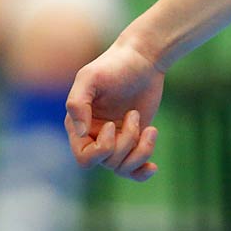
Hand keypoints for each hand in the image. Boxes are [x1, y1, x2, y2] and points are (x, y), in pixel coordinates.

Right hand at [65, 38, 164, 181]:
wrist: (143, 58)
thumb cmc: (113, 65)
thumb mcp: (90, 77)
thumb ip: (77, 103)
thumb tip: (83, 133)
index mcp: (78, 127)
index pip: (84, 158)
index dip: (102, 149)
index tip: (113, 125)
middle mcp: (95, 137)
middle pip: (106, 163)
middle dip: (124, 145)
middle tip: (134, 116)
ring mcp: (116, 140)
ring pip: (123, 167)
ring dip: (141, 150)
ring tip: (151, 129)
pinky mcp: (135, 139)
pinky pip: (134, 168)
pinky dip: (142, 171)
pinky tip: (153, 168)